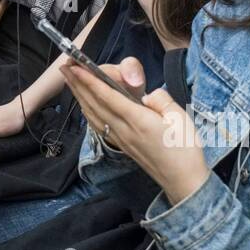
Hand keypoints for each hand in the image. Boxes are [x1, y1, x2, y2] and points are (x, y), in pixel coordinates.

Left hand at [63, 57, 209, 204]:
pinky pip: (98, 125)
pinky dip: (87, 112)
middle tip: (64, 66)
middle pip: (94, 103)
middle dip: (78, 83)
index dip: (89, 80)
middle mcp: (124, 130)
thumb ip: (161, 100)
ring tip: (69, 81)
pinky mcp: (122, 146)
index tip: (75, 67)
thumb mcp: (180, 118)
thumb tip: (146, 94)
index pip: (107, 96)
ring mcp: (120, 139)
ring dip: (79, 96)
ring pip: (93, 114)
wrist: (183, 183)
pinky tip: (84, 106)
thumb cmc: (185, 150)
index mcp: (138, 121)